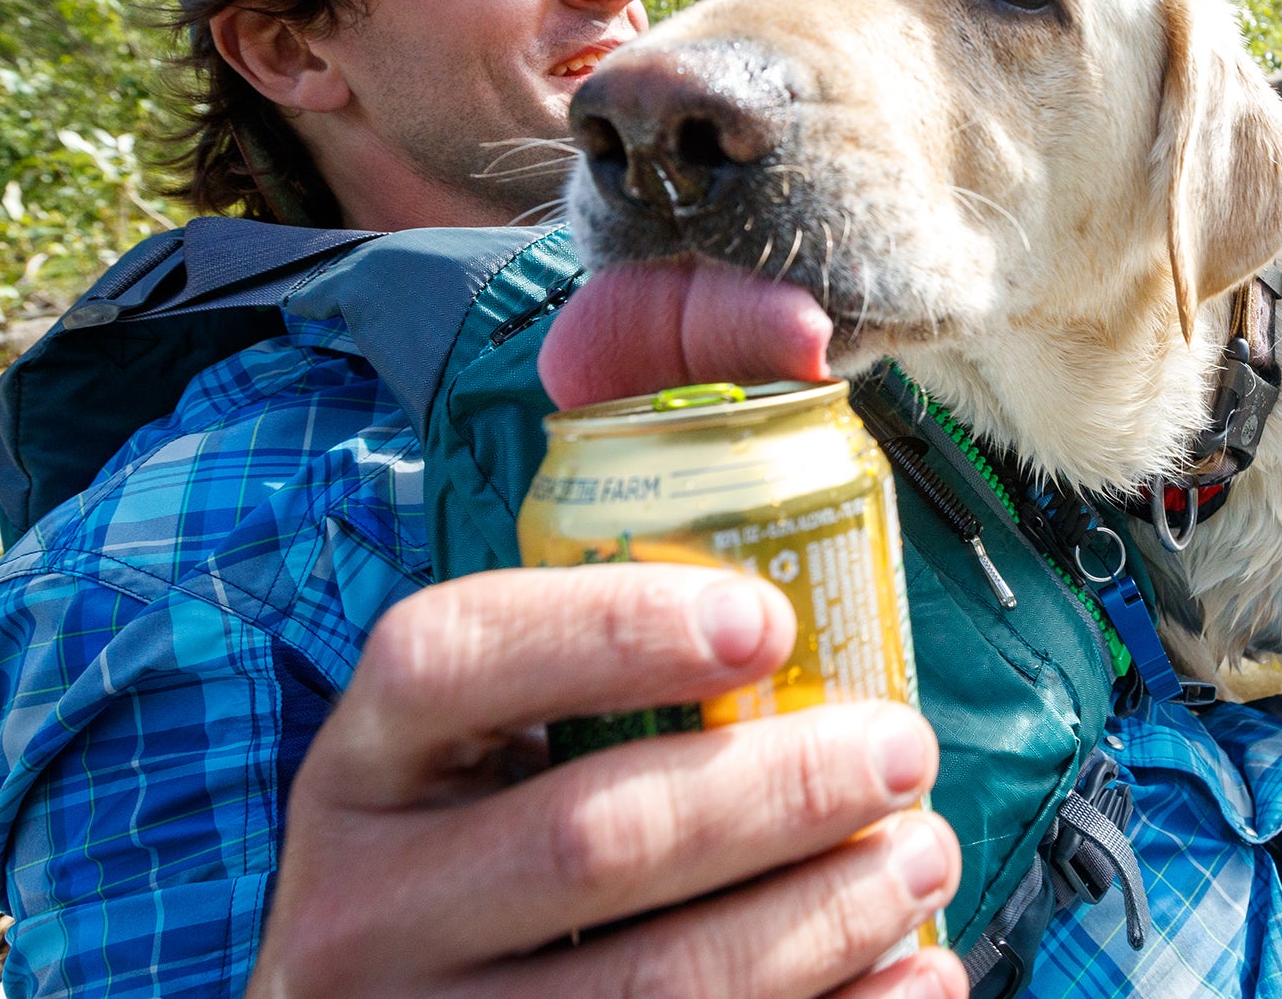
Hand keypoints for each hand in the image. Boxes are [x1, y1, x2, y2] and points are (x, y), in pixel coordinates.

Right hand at [246, 562, 966, 998]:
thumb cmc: (484, 842)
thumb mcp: (483, 731)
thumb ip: (594, 574)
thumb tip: (786, 346)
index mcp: (361, 765)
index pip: (450, 657)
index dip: (612, 628)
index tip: (771, 616)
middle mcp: (364, 908)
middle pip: (590, 838)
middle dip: (778, 789)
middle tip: (903, 749)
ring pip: (656, 985)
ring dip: (823, 916)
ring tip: (920, 854)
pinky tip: (914, 978)